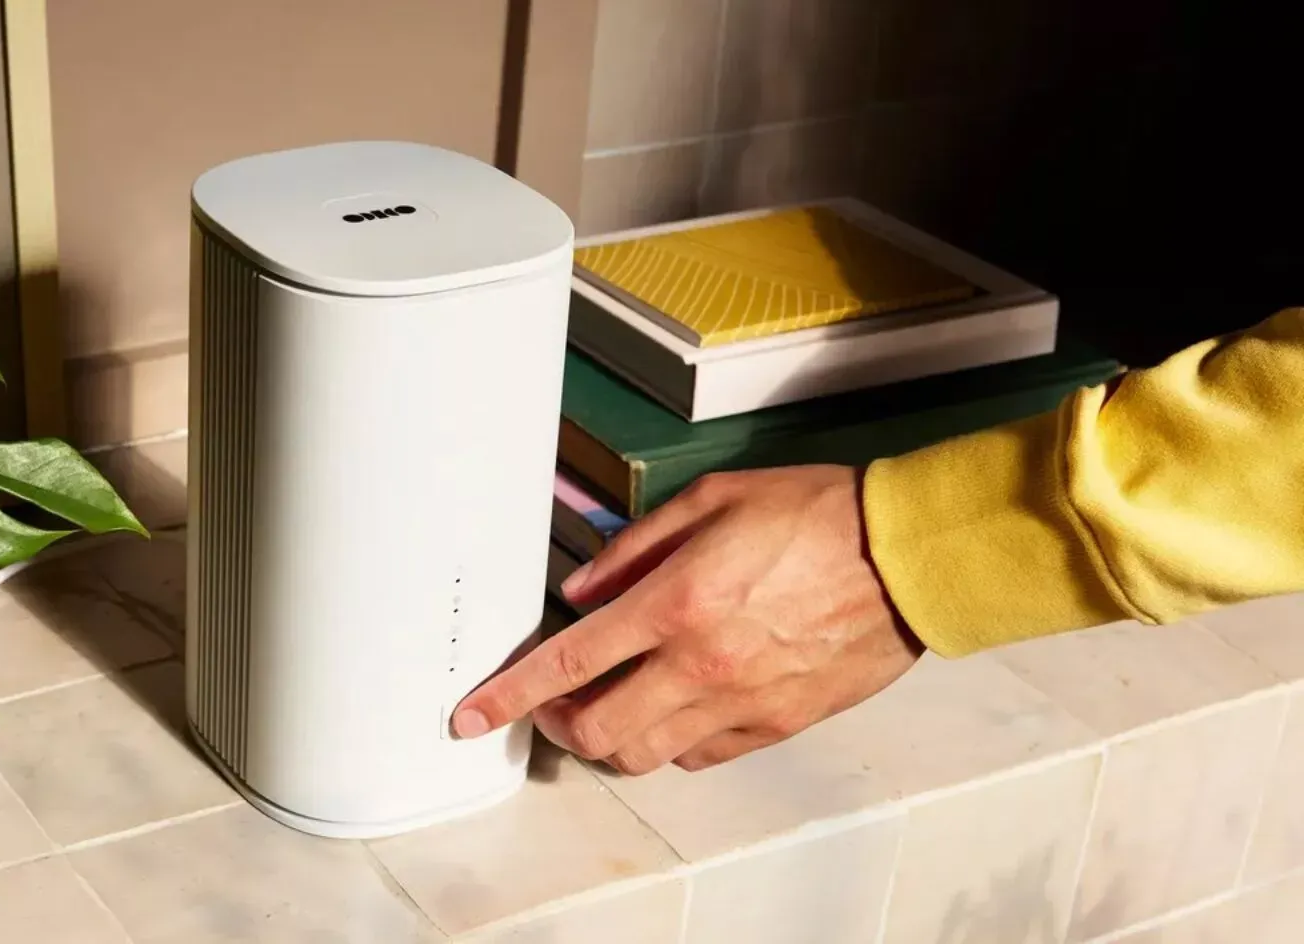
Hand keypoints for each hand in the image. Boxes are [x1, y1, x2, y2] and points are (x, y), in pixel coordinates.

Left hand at [450, 466, 922, 772]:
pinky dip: (670, 743)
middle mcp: (702, 665)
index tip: (473, 715)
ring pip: (644, 755)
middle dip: (556, 724)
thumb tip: (582, 588)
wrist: (906, 556)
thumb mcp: (712, 501)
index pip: (568, 664)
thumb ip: (634, 548)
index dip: (509, 695)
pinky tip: (671, 709)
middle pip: (597, 730)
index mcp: (677, 603)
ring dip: (609, 739)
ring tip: (607, 707)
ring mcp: (740, 704)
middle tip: (552, 702)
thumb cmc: (818, 515)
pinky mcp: (775, 725)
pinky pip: (700, 757)